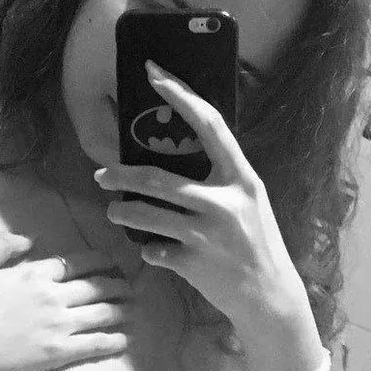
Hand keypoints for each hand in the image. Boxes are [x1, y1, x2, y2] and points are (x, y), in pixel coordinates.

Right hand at [0, 233, 129, 370]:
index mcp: (34, 273)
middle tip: (131, 286)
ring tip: (134, 309)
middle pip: (96, 287)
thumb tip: (28, 239)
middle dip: (118, 285)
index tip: (111, 261)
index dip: (98, 261)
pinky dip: (113, 341)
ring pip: (101, 314)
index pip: (75, 263)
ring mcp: (58, 325)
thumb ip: (0, 246)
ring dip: (121, 310)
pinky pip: (94, 344)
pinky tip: (125, 341)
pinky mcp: (58, 353)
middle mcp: (53, 296)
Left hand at [96, 60, 309, 337]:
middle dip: (121, 175)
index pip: (209, 125)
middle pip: (157, 179)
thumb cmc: (256, 244)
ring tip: (114, 210)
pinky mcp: (193, 264)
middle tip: (100, 174)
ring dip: (123, 212)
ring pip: (147, 216)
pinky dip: (150, 249)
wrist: (269, 297)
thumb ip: (221, 180)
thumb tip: (178, 155)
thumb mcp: (249, 203)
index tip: (153, 73)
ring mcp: (208, 236)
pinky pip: (155, 250)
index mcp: (242, 179)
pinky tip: (154, 250)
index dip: (180, 95)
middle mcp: (226, 203)